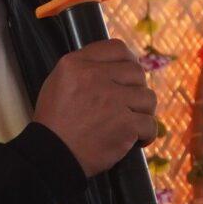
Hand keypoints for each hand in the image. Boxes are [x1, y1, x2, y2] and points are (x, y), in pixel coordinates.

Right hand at [34, 38, 159, 177]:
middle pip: (137, 72)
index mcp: (77, 64)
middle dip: (136, 89)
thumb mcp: (58, 83)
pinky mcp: (125, 124)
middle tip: (129, 105)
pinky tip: (136, 139)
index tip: (129, 75)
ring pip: (148, 98)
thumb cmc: (54, 123)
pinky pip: (150, 124)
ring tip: (130, 123)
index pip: (117, 48)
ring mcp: (113, 100)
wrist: (52, 155)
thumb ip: (84, 68)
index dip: (128, 61)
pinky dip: (146, 134)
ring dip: (142, 112)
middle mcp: (95, 77)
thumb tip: (113, 66)